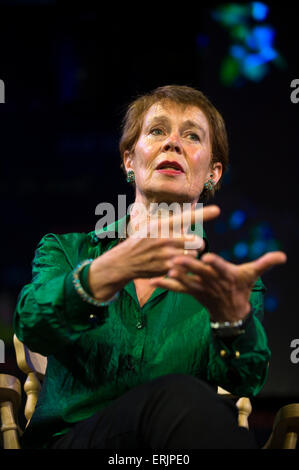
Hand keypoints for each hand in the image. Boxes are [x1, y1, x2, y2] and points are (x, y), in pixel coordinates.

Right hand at [89, 205, 219, 299]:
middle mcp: (165, 238)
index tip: (218, 210)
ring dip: (191, 257)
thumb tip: (187, 223)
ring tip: (180, 256)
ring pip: (192, 255)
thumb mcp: (151, 229)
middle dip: (197, 244)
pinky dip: (183, 267)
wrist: (123, 262)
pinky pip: (184, 267)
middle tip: (192, 246)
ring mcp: (165, 254)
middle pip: (196, 241)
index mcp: (162, 226)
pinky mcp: (165, 268)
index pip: (186, 218)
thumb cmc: (140, 243)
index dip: (203, 214)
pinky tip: (174, 265)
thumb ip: (169, 227)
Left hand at [149, 250, 286, 322]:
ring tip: (165, 269)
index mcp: (226, 274)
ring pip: (187, 281)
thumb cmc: (241, 288)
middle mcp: (212, 281)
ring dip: (176, 276)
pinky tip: (152, 281)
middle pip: (200, 273)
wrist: (231, 312)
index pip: (221, 268)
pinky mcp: (191, 292)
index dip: (215, 263)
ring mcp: (200, 288)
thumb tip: (283, 256)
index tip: (208, 257)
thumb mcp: (253, 275)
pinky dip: (165, 285)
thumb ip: (265, 263)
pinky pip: (177, 289)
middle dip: (189, 266)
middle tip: (177, 258)